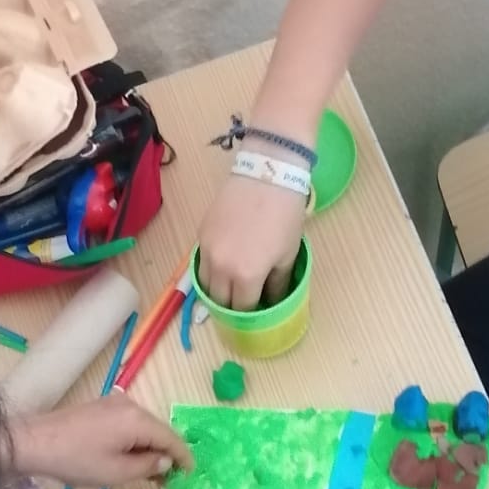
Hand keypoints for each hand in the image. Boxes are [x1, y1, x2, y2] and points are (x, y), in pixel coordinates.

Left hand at [6, 395, 192, 487]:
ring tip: (148, 473)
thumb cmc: (77, 460)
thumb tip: (165, 461)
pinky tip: (130, 458)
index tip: (190, 473)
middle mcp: (130, 405)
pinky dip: (133, 441)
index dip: (183, 457)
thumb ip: (147, 466)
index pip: (171, 438)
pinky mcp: (100, 408)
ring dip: (147, 448)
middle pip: (158, 430)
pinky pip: (127, 424)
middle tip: (168, 479)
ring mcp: (114, 404)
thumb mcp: (116, 472)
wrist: (35, 443)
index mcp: (138, 420)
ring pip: (142, 427)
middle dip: (165, 454)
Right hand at [196, 167, 305, 311]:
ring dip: (218, 291)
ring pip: (206, 285)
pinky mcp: (200, 234)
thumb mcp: (288, 254)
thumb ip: (278, 283)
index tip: (259, 310)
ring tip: (232, 288)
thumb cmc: (285, 215)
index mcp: (246, 275)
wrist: (267, 174)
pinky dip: (211, 272)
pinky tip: (224, 267)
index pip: (243, 309)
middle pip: (220, 302)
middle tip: (245, 302)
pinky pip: (202, 264)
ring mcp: (207, 250)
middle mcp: (221, 268)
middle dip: (233, 306)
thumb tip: (272, 300)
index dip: (251, 314)